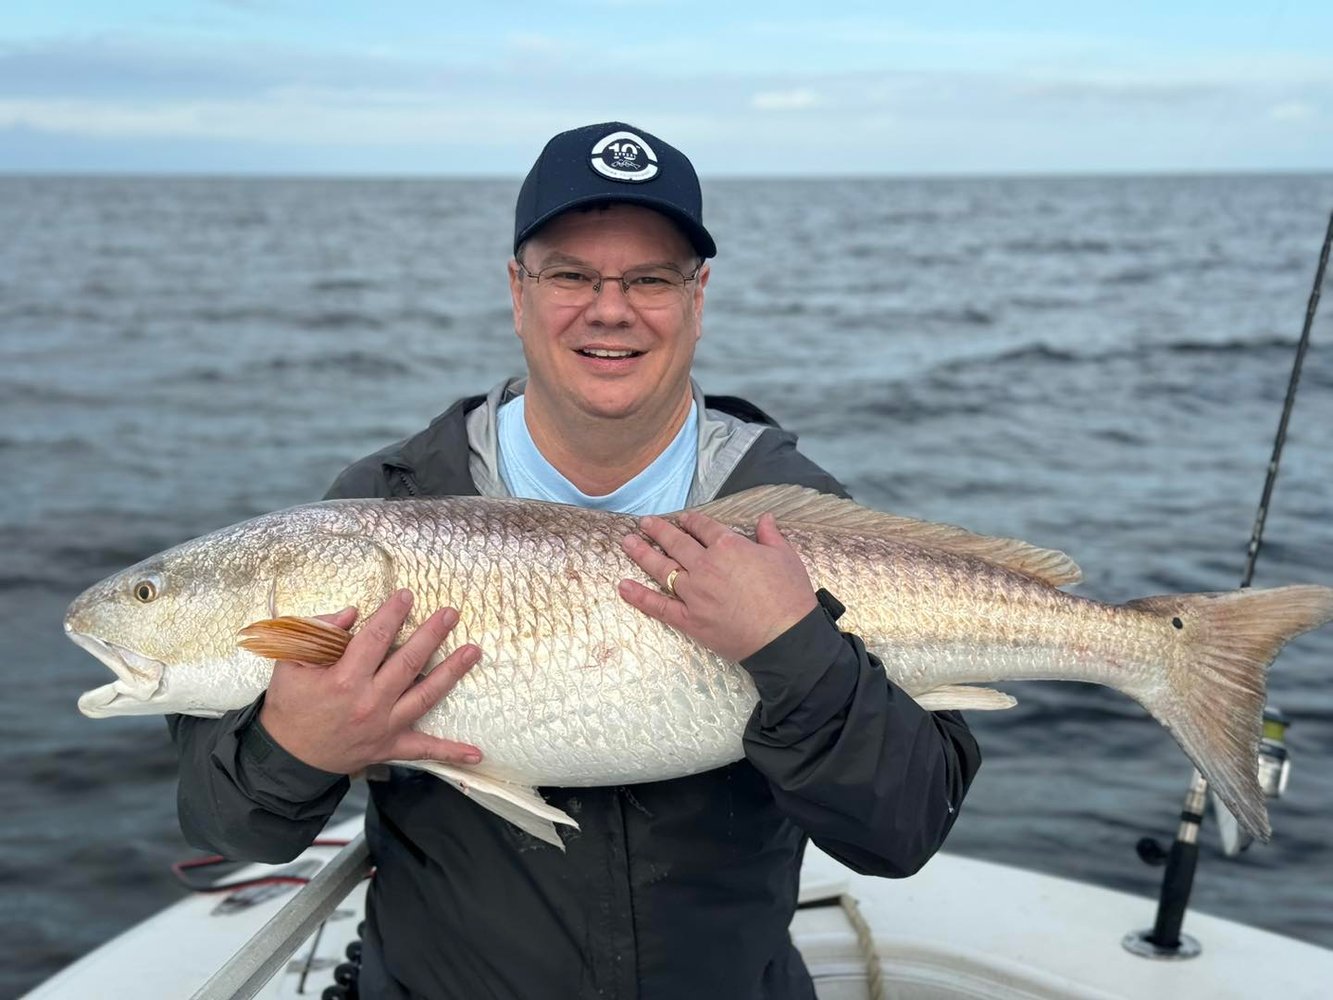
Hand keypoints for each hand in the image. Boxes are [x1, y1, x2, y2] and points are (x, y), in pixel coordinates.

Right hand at [257, 589, 482, 773]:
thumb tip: (351, 613)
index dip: (392, 614)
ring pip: (426, 696)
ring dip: (452, 672)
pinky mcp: (391, 746)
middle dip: (432, 635)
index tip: (407, 595)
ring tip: (473, 651)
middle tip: (451, 613)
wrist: (288, 758)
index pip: (374, 639)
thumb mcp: (291, 665)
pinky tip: (476, 753)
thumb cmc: (290, 707)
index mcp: (343, 680)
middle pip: (408, 662)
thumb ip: (318, 635)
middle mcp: (369, 703)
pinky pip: (425, 749)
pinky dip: (451, 751)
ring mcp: (384, 726)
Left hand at [618, 511, 818, 662]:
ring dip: (642, 553)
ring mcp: (694, 593)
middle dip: (659, 530)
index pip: (703, 527)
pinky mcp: (689, 619)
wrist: (786, 638)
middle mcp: (705, 566)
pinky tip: (623, 587)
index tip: (682, 518)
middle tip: (645, 522)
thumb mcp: (786, 557)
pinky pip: (658, 606)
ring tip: (627, 542)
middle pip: (676, 542)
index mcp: (729, 546)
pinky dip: (638, 596)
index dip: (691, 520)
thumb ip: (770, 535)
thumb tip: (765, 518)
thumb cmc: (789, 596)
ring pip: (661, 568)